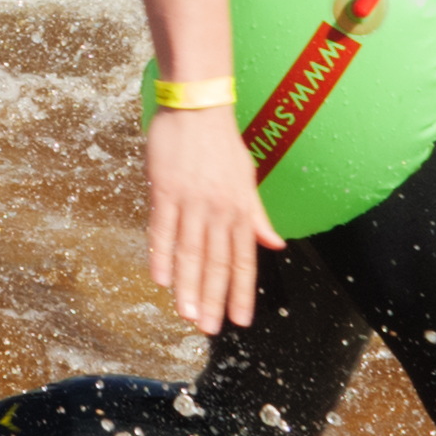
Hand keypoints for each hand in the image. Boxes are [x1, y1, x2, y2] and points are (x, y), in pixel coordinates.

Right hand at [140, 106, 283, 333]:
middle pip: (215, 262)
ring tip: (186, 314)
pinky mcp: (165, 190)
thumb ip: (257, 216)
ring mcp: (191, 201)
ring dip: (188, 286)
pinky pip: (162, 229)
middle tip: (207, 329)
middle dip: (212, 299)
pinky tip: (159, 279)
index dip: (241, 292)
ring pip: (190, 252)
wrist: (198, 107)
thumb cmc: (221, 144)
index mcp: (240, 210)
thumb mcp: (247, 180)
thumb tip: (276, 244)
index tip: (239, 320)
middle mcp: (219, 210)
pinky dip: (161, 255)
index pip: (243, 260)